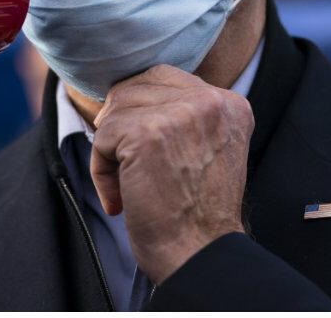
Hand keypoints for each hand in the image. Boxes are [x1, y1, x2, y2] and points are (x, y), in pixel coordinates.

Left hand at [90, 65, 253, 283]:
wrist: (199, 253)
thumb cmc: (194, 211)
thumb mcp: (205, 148)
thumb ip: (179, 115)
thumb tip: (118, 94)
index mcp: (230, 103)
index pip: (162, 77)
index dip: (139, 109)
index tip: (145, 150)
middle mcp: (211, 101)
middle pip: (133, 88)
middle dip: (120, 124)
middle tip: (130, 165)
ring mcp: (179, 114)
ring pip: (115, 110)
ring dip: (111, 149)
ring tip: (131, 183)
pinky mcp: (147, 132)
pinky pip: (102, 137)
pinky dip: (101, 169)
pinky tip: (121, 198)